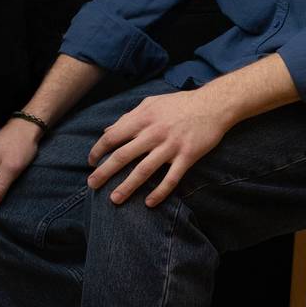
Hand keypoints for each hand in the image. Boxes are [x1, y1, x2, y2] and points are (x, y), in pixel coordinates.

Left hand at [86, 88, 230, 206]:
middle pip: (123, 156)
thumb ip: (129, 117)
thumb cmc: (180, 103)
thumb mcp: (152, 103)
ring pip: (144, 170)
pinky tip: (149, 203)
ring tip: (114, 199)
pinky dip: (159, 192)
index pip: (113, 136)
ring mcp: (171, 146)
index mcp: (144, 118)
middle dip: (105, 172)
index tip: (91, 162)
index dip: (98, 150)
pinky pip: (171, 178)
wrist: (214, 104)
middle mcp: (155, 133)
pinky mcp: (187, 156)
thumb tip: (107, 131)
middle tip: (92, 185)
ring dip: (127, 186)